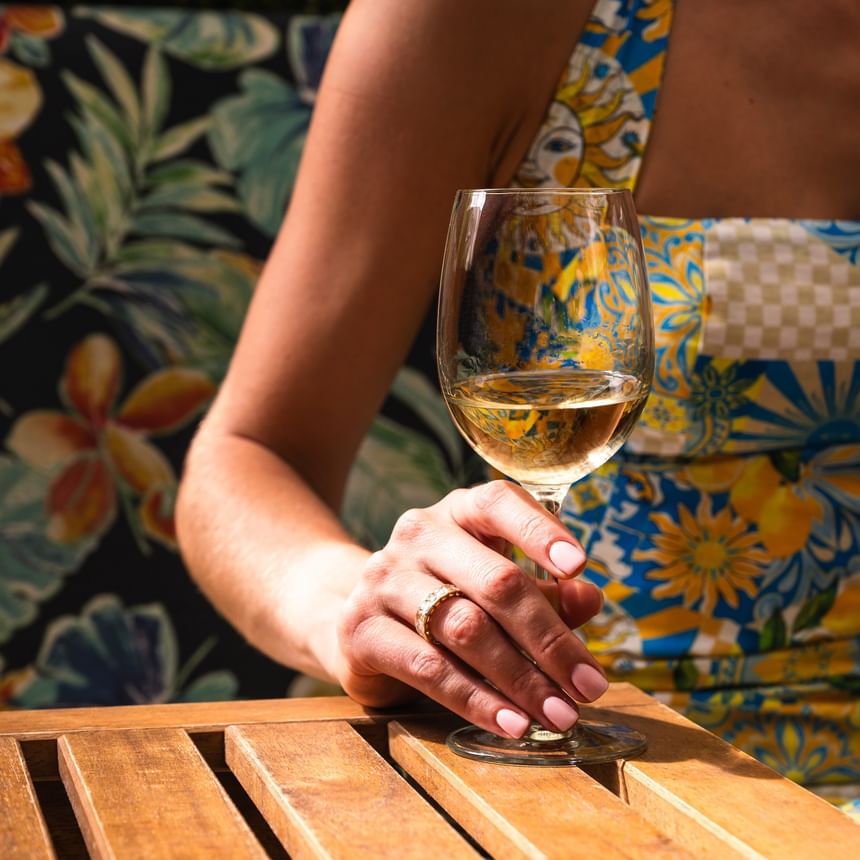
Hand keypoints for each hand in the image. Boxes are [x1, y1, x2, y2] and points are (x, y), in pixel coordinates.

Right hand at [334, 480, 606, 737]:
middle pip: (496, 582)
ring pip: (466, 629)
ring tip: (559, 713)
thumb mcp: (495, 585)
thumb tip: (589, 598)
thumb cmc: (446, 596)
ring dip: (521, 678)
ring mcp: (385, 579)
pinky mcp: (362, 629)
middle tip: (590, 685)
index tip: (579, 567)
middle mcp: (419, 535)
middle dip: (550, 639)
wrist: (360, 617)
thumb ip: (544, 591)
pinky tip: (511, 722)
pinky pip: (429, 668)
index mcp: (459, 512)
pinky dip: (477, 701)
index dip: (540, 532)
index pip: (499, 503)